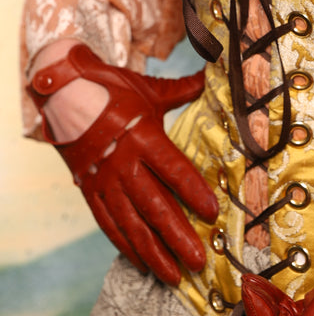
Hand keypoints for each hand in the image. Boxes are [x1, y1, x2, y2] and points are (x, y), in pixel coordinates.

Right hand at [29, 43, 217, 284]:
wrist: (64, 96)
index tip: (212, 212)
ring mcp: (105, 181)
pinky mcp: (90, 191)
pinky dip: (125, 245)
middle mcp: (124, 164)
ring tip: (174, 273)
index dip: (193, 192)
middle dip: (178, 236)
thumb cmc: (113, 90)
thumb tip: (210, 76)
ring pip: (131, 223)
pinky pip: (109, 224)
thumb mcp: (149, 89)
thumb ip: (182, 90)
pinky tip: (142, 261)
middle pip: (154, 206)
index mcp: (143, 136)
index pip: (173, 170)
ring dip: (154, 250)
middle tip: (198, 260)